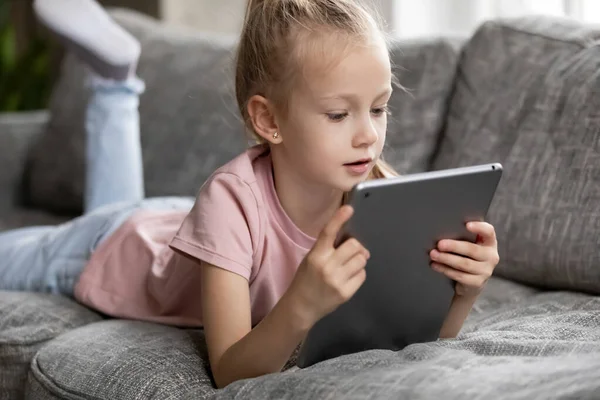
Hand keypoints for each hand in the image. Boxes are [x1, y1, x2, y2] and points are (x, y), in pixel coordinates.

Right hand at [287, 205, 369, 327]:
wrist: (302, 306)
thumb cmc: (306, 279)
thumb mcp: (311, 259)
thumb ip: (328, 248)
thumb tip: (353, 241)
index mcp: (316, 255)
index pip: (328, 232)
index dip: (339, 219)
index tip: (349, 209)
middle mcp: (326, 266)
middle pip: (354, 245)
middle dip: (356, 247)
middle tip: (353, 252)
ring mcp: (337, 280)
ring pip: (361, 260)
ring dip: (358, 260)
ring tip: (349, 266)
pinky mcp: (345, 292)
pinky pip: (362, 275)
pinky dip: (358, 273)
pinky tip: (349, 277)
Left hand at [429, 221, 498, 297]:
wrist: (471, 282)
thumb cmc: (467, 256)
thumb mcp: (469, 245)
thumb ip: (463, 236)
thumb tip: (442, 229)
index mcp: (489, 242)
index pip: (489, 232)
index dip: (479, 227)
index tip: (467, 225)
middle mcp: (491, 256)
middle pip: (472, 249)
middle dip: (454, 246)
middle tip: (439, 244)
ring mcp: (486, 271)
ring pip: (464, 264)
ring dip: (446, 258)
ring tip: (433, 254)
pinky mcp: (477, 283)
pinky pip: (460, 276)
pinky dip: (445, 270)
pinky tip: (435, 265)